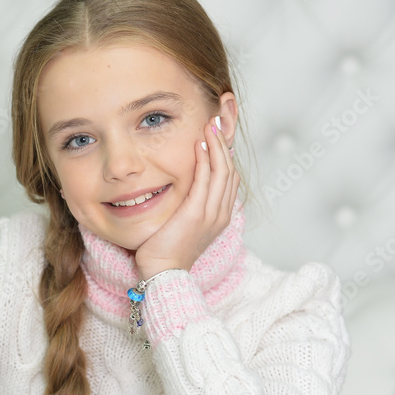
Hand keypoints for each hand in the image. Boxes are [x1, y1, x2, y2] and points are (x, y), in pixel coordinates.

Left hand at [133, 115, 239, 280]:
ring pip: (222, 171)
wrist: (164, 274)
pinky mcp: (197, 214)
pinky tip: (200, 145)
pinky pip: (206, 181)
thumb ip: (187, 208)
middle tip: (217, 120)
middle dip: (225, 143)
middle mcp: (220, 213)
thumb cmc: (166, 252)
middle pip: (230, 170)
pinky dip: (206, 160)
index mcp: (219, 216)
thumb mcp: (181, 226)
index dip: (225, 154)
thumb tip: (181, 193)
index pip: (229, 178)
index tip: (217, 134)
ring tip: (211, 125)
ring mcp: (211, 214)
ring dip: (217, 146)